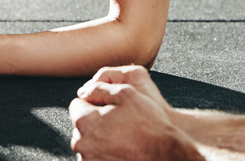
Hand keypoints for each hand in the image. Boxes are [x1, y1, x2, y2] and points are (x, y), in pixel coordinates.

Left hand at [70, 66, 201, 160]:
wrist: (167, 156)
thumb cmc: (149, 126)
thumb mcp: (126, 94)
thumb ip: (99, 89)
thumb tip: (83, 91)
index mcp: (85, 122)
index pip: (77, 105)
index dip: (94, 103)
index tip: (110, 109)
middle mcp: (82, 144)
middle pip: (82, 126)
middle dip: (96, 123)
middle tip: (120, 124)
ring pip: (90, 143)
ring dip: (102, 140)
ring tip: (124, 140)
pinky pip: (98, 157)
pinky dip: (107, 154)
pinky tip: (124, 151)